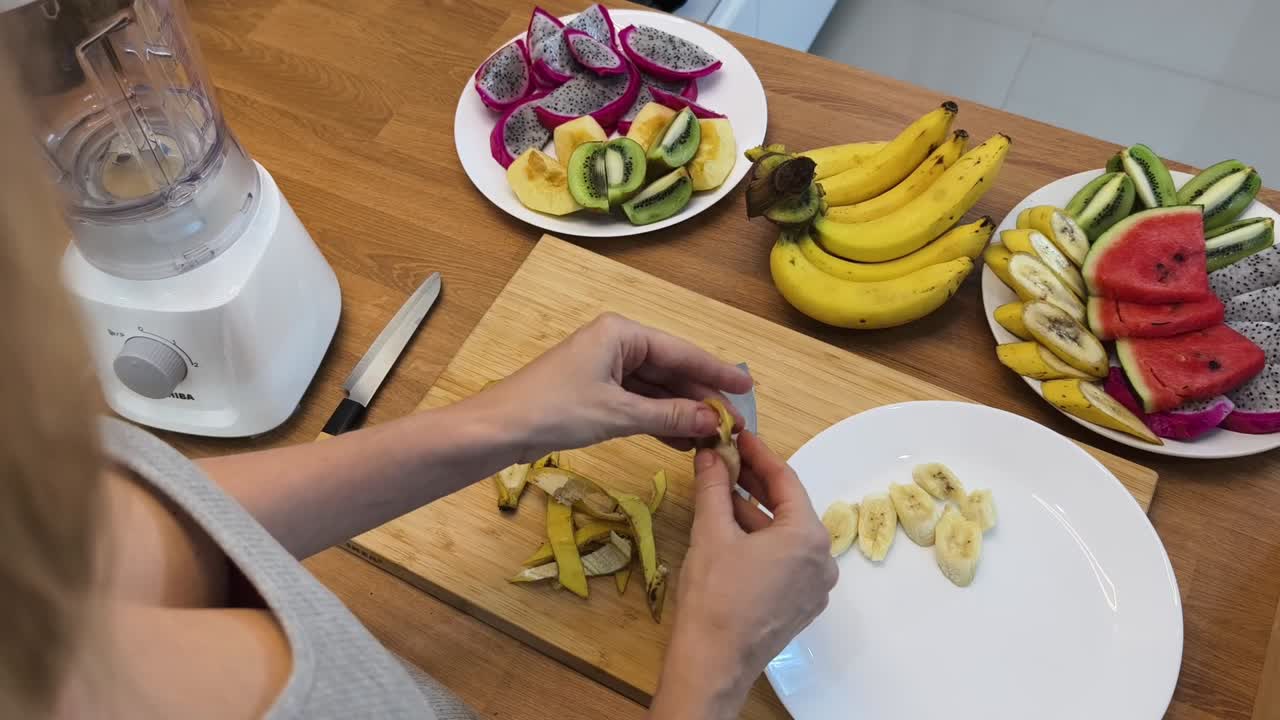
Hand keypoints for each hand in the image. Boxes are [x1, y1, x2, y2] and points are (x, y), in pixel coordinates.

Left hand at [473, 313, 751, 461]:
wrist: (498, 429)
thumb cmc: (552, 410)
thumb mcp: (617, 414)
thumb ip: (668, 416)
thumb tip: (711, 421)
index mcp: (621, 332)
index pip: (681, 351)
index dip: (716, 372)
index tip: (747, 386)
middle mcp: (616, 343)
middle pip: (671, 369)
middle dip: (701, 397)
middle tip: (734, 422)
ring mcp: (604, 368)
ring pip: (656, 389)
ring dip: (682, 413)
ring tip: (714, 436)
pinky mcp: (595, 393)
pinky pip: (638, 404)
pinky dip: (660, 421)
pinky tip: (683, 441)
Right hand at [649, 432, 836, 719]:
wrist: (712, 662)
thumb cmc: (714, 595)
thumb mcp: (711, 532)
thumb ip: (714, 486)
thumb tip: (710, 454)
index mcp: (808, 536)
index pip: (785, 480)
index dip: (759, 454)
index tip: (738, 436)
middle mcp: (822, 560)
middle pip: (788, 508)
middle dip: (754, 484)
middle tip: (725, 460)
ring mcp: (815, 586)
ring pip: (785, 536)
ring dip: (754, 513)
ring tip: (720, 492)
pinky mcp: (801, 605)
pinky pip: (785, 561)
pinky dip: (761, 541)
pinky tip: (731, 529)